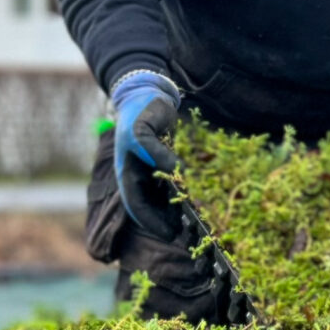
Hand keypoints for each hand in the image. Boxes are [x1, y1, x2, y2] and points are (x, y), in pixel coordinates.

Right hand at [109, 70, 181, 242]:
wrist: (148, 94)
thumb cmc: (140, 112)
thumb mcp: (143, 131)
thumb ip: (158, 152)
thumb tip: (178, 173)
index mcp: (127, 173)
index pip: (137, 206)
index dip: (152, 222)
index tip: (170, 234)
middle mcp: (139, 177)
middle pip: (152, 208)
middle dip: (168, 223)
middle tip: (189, 235)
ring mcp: (152, 173)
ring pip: (164, 200)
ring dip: (178, 213)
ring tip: (198, 224)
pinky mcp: (166, 166)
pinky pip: (175, 187)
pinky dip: (186, 196)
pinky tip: (201, 202)